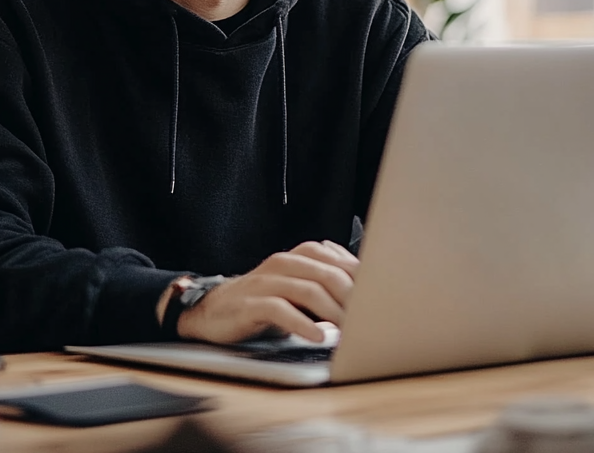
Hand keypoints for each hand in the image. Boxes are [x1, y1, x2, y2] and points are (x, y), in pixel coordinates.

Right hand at [173, 240, 358, 344]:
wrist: (214, 311)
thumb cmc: (265, 302)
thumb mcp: (297, 289)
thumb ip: (325, 284)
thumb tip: (368, 294)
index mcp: (298, 256)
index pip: (337, 260)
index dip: (360, 279)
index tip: (380, 299)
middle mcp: (282, 263)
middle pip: (326, 274)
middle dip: (352, 297)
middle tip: (369, 319)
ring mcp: (265, 282)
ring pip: (307, 290)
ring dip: (332, 312)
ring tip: (349, 331)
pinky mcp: (250, 304)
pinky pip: (280, 310)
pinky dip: (302, 324)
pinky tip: (318, 337)